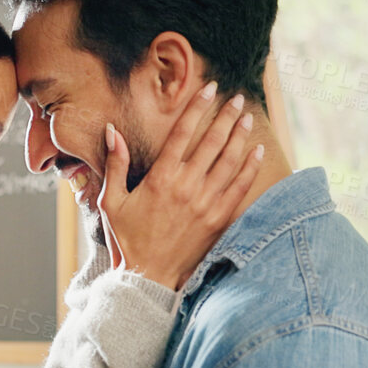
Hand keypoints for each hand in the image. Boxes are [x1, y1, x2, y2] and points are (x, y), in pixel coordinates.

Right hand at [98, 81, 264, 288]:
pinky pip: (240, 188)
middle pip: (213, 142)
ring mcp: (206, 204)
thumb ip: (115, 164)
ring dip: (240, 136)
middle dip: (226, 116)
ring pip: (230, 161)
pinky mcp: (219, 219)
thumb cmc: (127, 239)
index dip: (197, 107)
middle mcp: (187, 187)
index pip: (182, 133)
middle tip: (236, 98)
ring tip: (247, 118)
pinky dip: (250, 168)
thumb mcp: (111, 201)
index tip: (209, 89)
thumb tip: (112, 131)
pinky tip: (257, 152)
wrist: (148, 278)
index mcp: (161, 178)